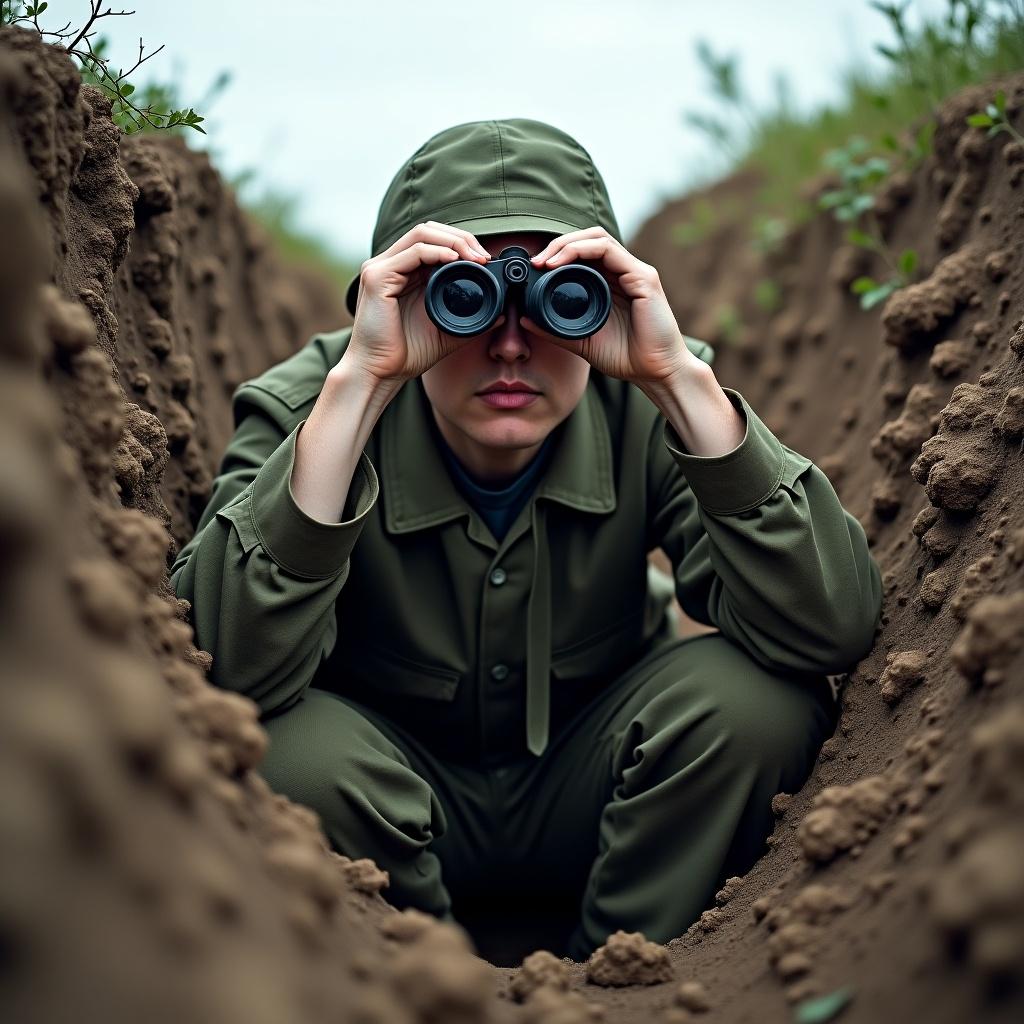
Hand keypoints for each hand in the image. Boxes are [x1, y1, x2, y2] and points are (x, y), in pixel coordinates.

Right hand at [346, 221, 490, 383]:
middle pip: (428, 230)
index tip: (485, 260)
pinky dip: (436, 252)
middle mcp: (390, 265)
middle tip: (484, 256)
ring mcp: (380, 268)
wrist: (381, 373)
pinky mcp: (376, 277)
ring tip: (475, 257)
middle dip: (460, 237)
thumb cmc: (406, 354)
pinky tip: (454, 261)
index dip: (461, 242)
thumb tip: (501, 313)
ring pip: (421, 234)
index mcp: (404, 273)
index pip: (433, 240)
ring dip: (453, 241)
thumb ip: (470, 320)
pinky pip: (412, 253)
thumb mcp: (446, 330)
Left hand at [521, 226, 701, 386]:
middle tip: (537, 260)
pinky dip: (584, 251)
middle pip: (590, 238)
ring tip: (547, 260)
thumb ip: (555, 330)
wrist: (655, 372)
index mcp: (611, 283)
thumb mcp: (582, 341)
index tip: (535, 267)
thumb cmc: (626, 357)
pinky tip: (564, 264)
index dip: (558, 252)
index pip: (584, 252)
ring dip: (568, 244)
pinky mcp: (644, 278)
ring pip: (599, 238)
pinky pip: (611, 252)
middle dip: (560, 243)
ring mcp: (635, 272)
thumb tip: (525, 319)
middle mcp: (624, 272)